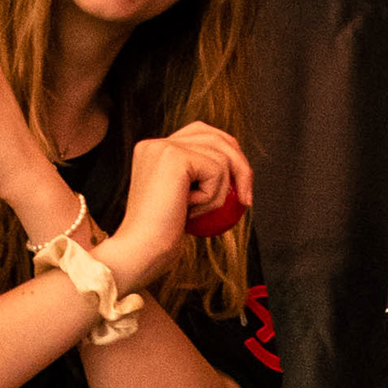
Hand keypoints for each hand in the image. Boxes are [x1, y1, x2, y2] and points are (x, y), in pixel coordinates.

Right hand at [154, 121, 254, 237]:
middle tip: (246, 199)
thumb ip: (198, 181)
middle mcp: (156, 143)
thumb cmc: (161, 239)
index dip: (227, 157)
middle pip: (216, 137)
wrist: (141, 252)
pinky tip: (192, 211)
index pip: (202, 136)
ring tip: (200, 213)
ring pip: (220, 156)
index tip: (240, 190)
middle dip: (240, 166)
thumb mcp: (183, 203)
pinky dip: (213, 196)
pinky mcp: (174, 156)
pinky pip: (216, 170)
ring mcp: (163, 146)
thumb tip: (236, 172)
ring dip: (220, 191)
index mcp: (154, 150)